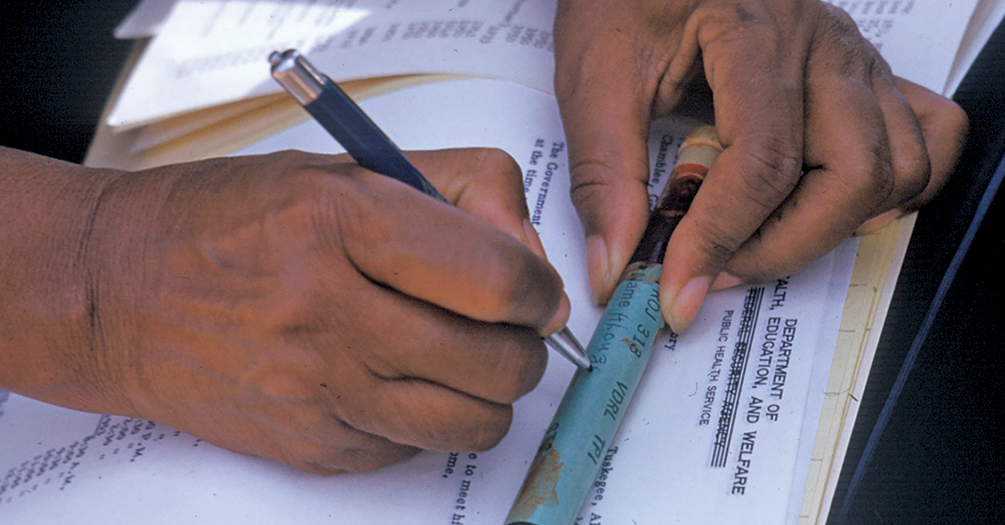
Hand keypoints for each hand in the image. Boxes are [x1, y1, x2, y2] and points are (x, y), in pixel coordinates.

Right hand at [1, 148, 567, 473]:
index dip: (539, 289)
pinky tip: (394, 382)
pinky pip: (416, 450)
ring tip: (466, 361)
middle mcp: (327, 310)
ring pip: (471, 423)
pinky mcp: (310, 446)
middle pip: (496, 361)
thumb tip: (530, 261)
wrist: (116, 293)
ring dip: (491, 394)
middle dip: (525, 345)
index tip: (537, 292)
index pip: (493, 277)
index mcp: (340, 221)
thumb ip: (456, 193)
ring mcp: (317, 389)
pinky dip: (427, 420)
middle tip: (507, 327)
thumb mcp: (344, 168)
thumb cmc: (228, 221)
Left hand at [553, 0, 967, 331]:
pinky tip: (829, 202)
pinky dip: (892, 189)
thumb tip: (615, 264)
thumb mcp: (594, 79)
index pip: (762, 161)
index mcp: (754, 32)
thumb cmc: (625, 0)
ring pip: (897, 168)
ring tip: (757, 238)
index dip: (718, 239)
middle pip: (853, 175)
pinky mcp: (864, 75)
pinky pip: (926, 137)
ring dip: (831, 227)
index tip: (675, 286)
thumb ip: (603, 175)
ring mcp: (853, 58)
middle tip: (713, 270)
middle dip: (781, 247)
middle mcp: (822, 44)